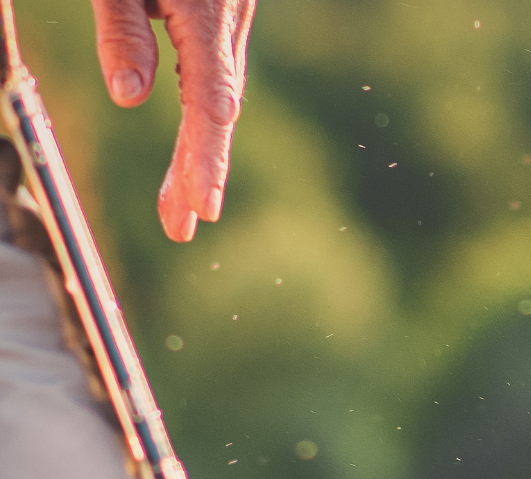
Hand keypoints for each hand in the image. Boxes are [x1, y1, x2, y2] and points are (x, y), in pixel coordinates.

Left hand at [86, 0, 255, 241]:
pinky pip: (217, 76)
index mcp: (203, 13)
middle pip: (219, 111)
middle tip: (183, 227)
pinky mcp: (222, 15)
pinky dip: (205, 117)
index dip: (205, 157)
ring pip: (219, 97)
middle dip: (200, 171)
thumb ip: (123, 27)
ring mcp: (230, 20)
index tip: (202, 207)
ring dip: (201, 153)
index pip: (210, 102)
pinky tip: (195, 147)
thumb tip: (132, 98)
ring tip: (180, 208)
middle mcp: (227, 23)